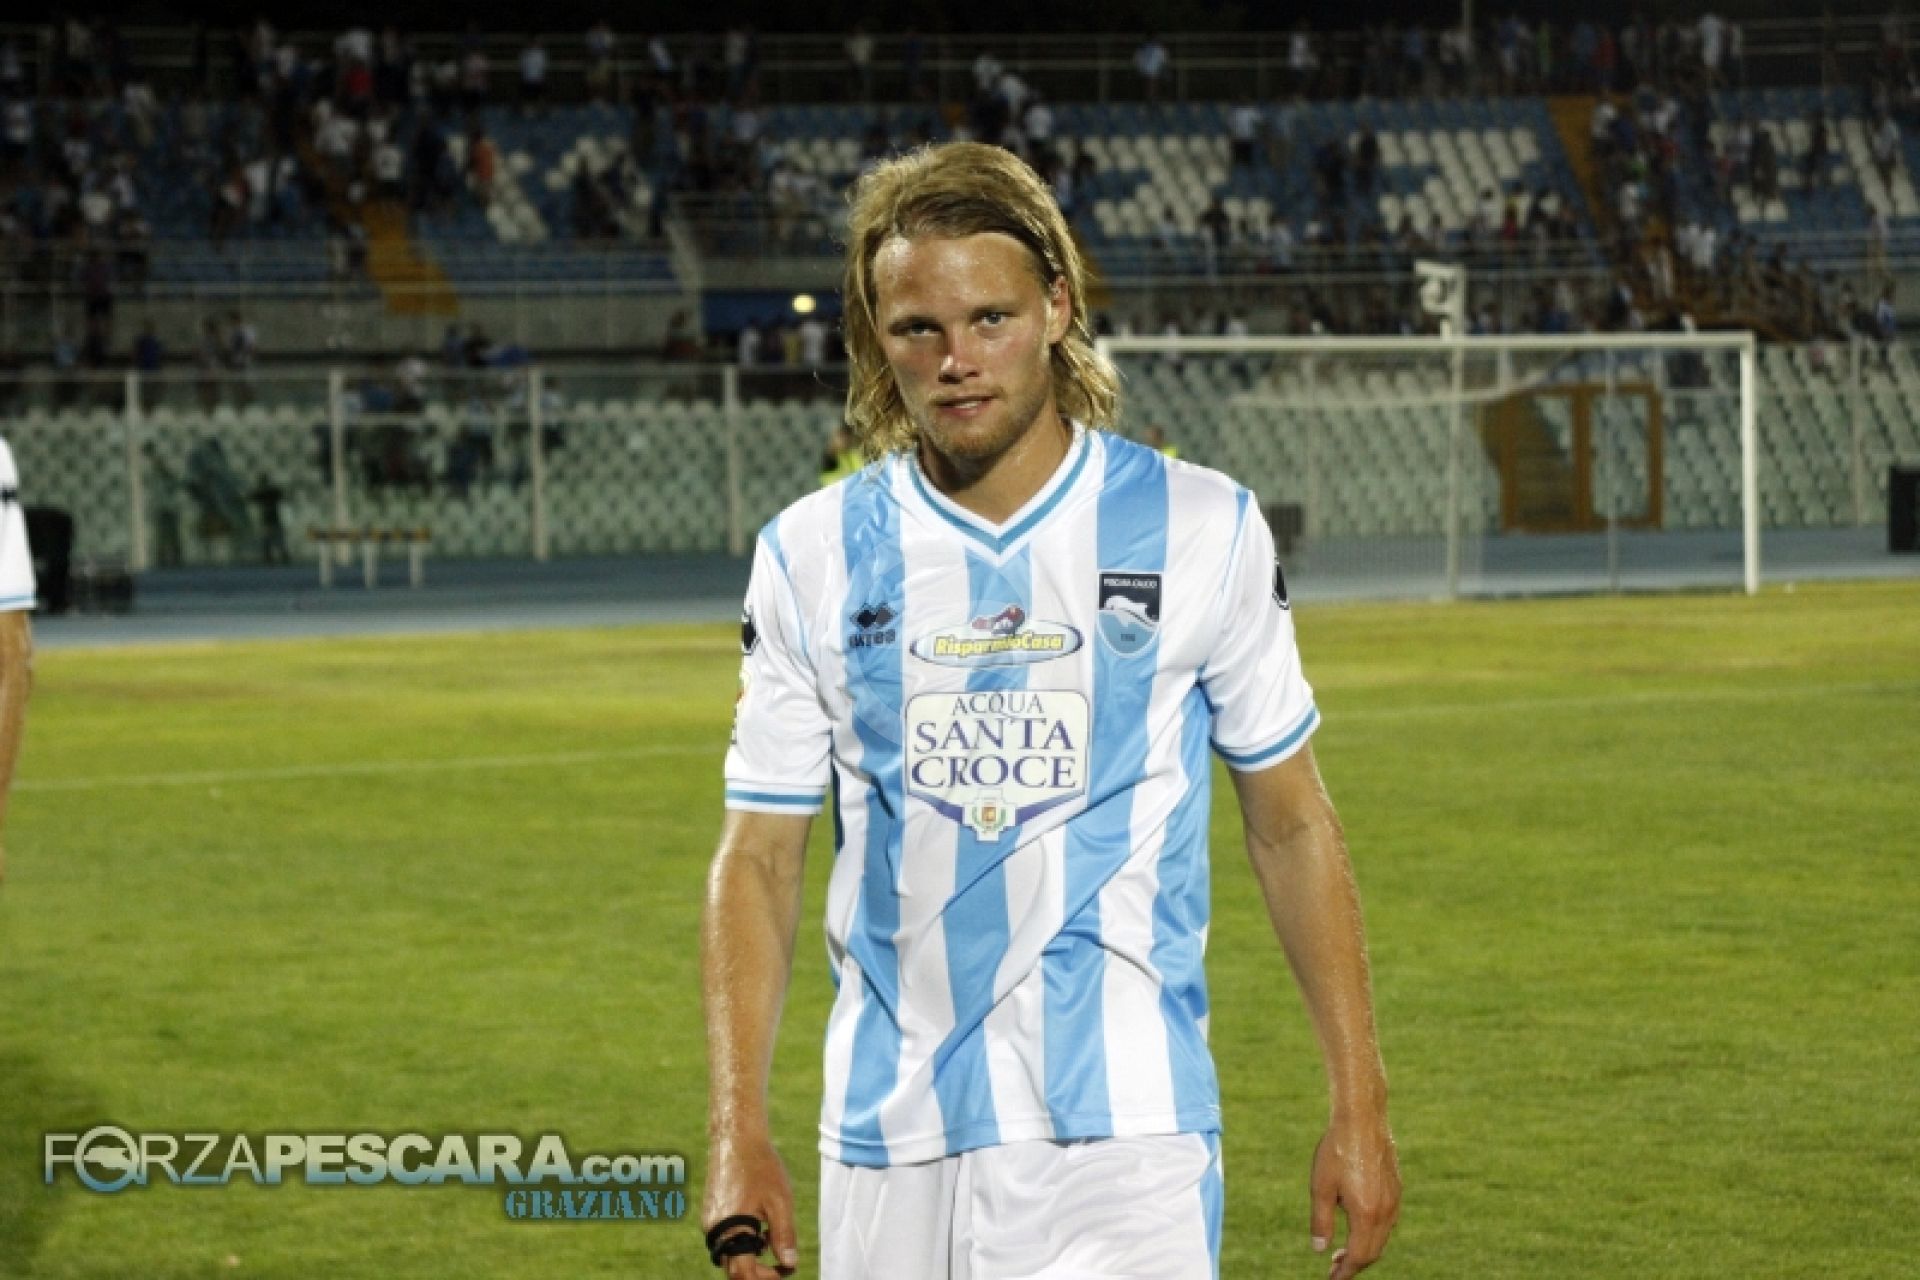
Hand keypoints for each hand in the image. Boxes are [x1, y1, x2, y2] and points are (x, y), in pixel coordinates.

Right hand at [703, 1130, 799, 1278]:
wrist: (736, 1137)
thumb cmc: (761, 1166)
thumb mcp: (780, 1202)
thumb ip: (783, 1236)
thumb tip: (790, 1264)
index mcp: (730, 1228)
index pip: (744, 1273)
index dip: (765, 1278)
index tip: (785, 1270)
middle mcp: (713, 1229)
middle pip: (734, 1268)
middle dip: (758, 1272)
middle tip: (782, 1265)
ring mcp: (709, 1221)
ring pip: (728, 1254)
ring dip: (749, 1258)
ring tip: (770, 1242)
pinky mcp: (710, 1212)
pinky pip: (724, 1239)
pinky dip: (741, 1243)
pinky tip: (759, 1228)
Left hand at [1309, 1117, 1399, 1279]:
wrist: (1362, 1118)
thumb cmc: (1336, 1150)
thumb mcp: (1320, 1187)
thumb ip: (1320, 1221)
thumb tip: (1319, 1250)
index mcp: (1367, 1214)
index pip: (1359, 1256)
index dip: (1346, 1272)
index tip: (1332, 1279)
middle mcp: (1386, 1211)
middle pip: (1373, 1251)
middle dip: (1355, 1264)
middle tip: (1334, 1268)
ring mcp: (1395, 1199)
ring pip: (1382, 1237)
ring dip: (1365, 1249)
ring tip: (1343, 1251)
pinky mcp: (1397, 1188)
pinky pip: (1388, 1221)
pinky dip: (1373, 1232)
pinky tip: (1358, 1226)